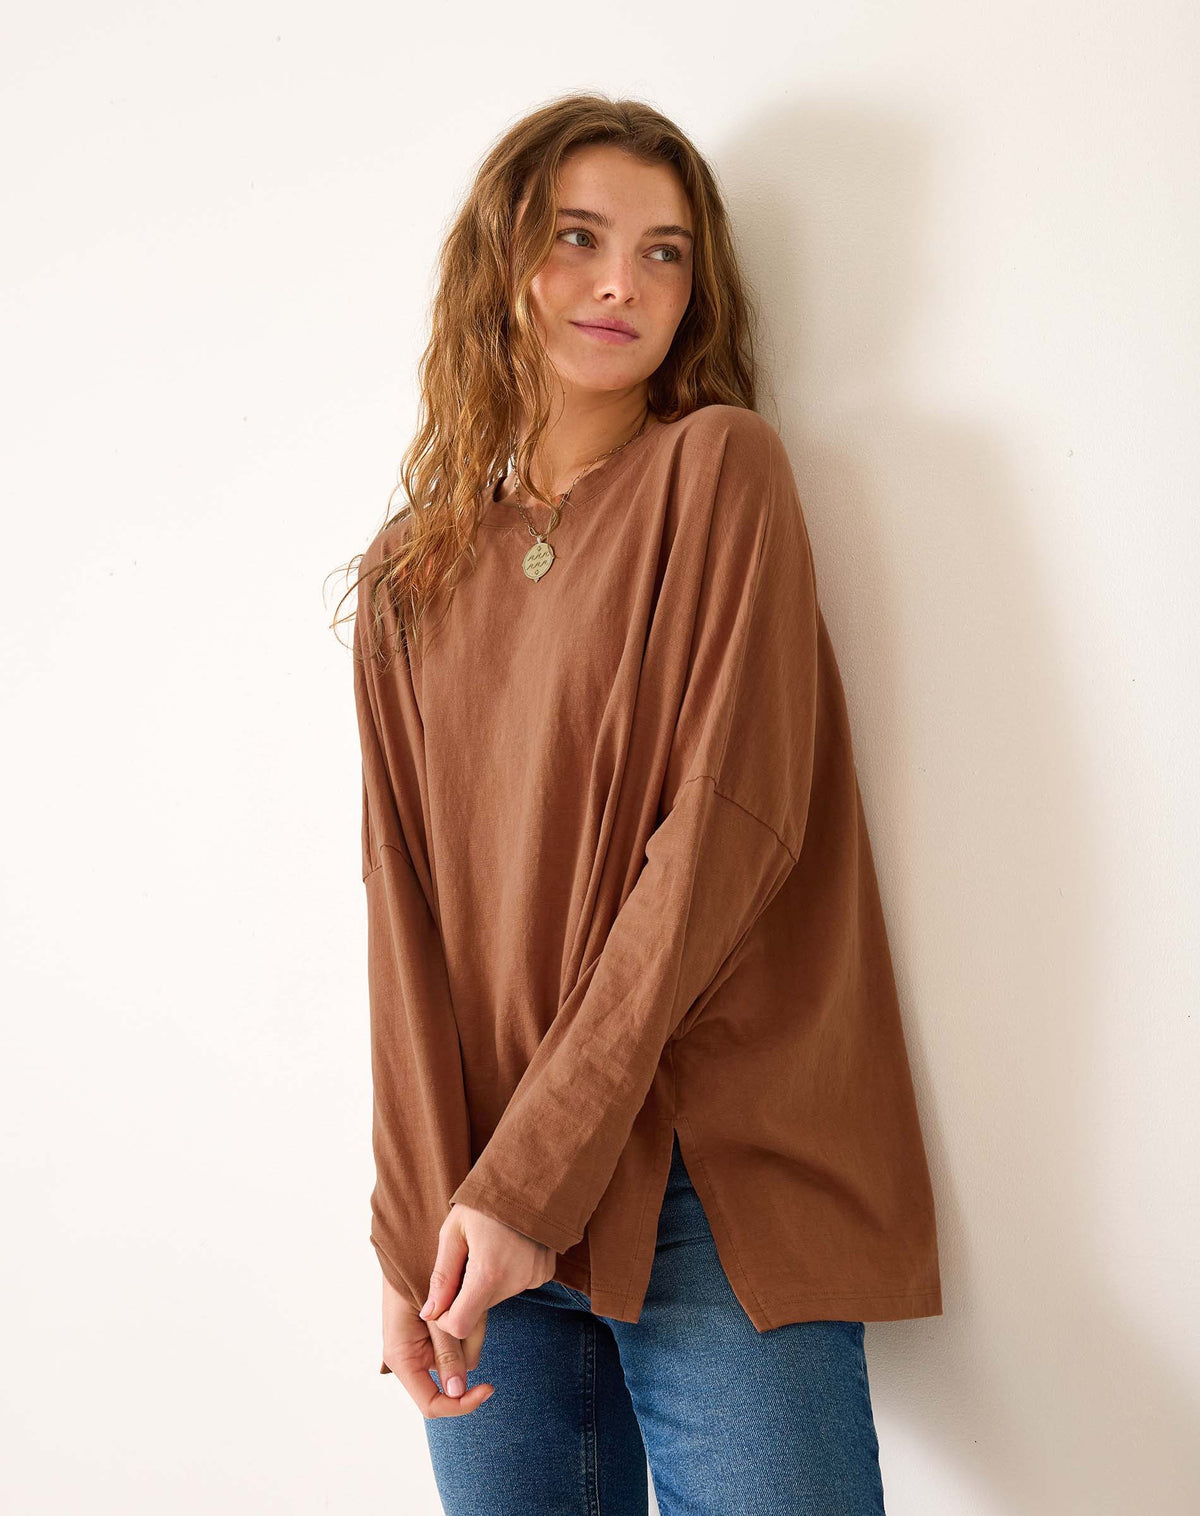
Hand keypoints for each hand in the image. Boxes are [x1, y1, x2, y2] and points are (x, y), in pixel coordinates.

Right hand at [380, 1271, 495, 1417]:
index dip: (461, 1404)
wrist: (408, 1242)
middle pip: (454, 1375)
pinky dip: (471, 1322)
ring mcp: (425, 1344)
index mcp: (402, 1358)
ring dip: (473, 1329)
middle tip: (476, 1310)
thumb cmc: (413, 1273)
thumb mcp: (435, 1315)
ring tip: (468, 1295)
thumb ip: (446, 1351)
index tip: (489, 1387)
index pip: (433, 1403)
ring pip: (462, 1354)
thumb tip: (457, 1391)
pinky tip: (470, 1298)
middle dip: (470, 1347)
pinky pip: (462, 1337)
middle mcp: (412, 1357)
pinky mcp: (437, 1331)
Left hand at [421, 1201, 557, 1341]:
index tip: (443, 1298)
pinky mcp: (545, 1273)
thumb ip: (442, 1276)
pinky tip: (508, 1248)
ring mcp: (534, 1278)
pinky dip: (507, 1274)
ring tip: (489, 1247)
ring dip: (487, 1282)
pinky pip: (517, 1285)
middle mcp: (515, 1282)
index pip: (460, 1326)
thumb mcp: (454, 1231)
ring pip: (498, 1297)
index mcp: (488, 1274)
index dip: (446, 1318)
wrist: (530, 1177)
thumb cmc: (486, 1201)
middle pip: (479, 1310)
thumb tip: (430, 1312)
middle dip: (467, 1293)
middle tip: (467, 1257)